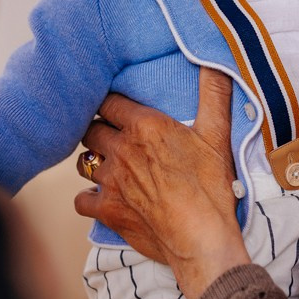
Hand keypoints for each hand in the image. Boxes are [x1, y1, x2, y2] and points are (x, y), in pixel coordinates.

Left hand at [73, 67, 247, 298]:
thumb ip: (214, 93)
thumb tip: (217, 60)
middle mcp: (121, 150)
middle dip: (99, 131)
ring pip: (83, 163)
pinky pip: (81, 200)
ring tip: (106, 165)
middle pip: (91, 130)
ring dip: (92, 162)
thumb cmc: (212, 187)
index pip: (109, 103)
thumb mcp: (217, 135)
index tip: (116, 108)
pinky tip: (99, 199)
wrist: (202, 239)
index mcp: (144, 127)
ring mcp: (110, 182)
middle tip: (112, 137)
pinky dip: (87, 199)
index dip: (111, 104)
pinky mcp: (107, 211)